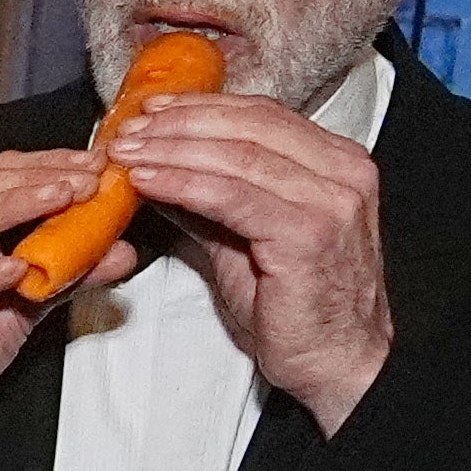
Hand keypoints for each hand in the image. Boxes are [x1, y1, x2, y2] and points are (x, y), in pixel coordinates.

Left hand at [107, 91, 396, 429]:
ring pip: (237, 155)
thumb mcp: (246, 240)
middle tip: (129, 128)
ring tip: (127, 153)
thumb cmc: (298, 309)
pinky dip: (182, 183)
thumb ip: (212, 199)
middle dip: (180, 122)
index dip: (202, 107)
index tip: (152, 109)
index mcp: (336, 163)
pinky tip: (148, 181)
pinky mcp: (308, 232)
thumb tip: (160, 169)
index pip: (262, 115)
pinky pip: (232, 195)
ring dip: (172, 149)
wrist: (336, 363)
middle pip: (249, 125)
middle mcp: (342, 171)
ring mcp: (331, 199)